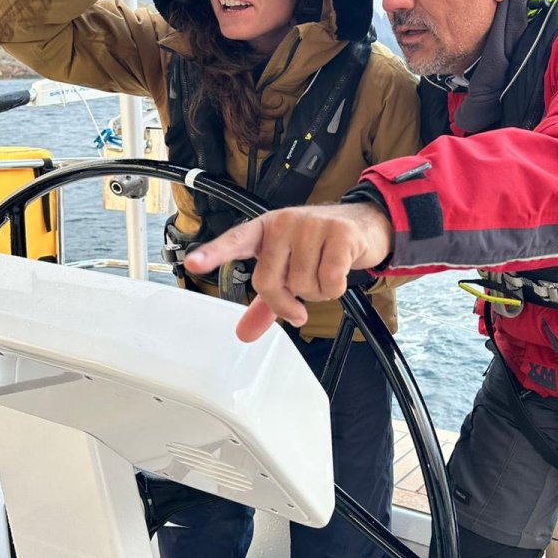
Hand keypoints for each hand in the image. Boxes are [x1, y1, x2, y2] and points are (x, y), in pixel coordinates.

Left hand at [185, 203, 393, 341]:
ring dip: (317, 291)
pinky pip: (329, 281)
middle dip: (287, 300)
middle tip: (302, 295)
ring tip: (325, 272)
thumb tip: (244, 334)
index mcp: (265, 229)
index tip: (192, 263)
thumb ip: (266, 302)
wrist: (365, 224)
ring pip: (302, 285)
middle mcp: (284, 223)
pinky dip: (336, 288)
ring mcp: (311, 225)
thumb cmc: (320, 248)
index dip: (213, 253)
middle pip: (268, 281)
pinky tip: (341, 271)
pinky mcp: (339, 233)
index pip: (234, 241)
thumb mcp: (290, 269)